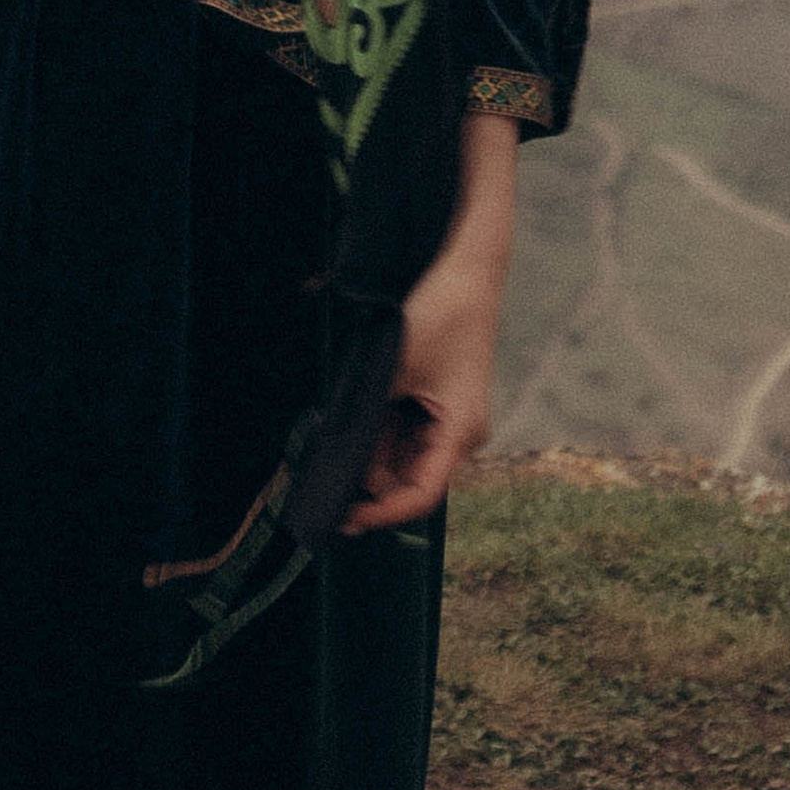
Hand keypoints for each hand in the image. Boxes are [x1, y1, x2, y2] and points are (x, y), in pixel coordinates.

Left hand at [342, 112, 518, 534]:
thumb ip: (368, 415)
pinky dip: (377, 430)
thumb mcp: (393, 366)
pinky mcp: (438, 402)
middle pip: (408, 477)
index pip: (420, 494)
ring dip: (369, 452)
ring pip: (401, 454)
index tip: (346, 519)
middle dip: (368, 480)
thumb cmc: (439, 314)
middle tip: (323, 481)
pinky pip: (404, 430)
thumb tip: (336, 457)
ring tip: (332, 445)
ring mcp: (448, 418)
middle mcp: (459, 434)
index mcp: (459, 432)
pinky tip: (351, 422)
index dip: (382, 513)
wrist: (466, 270)